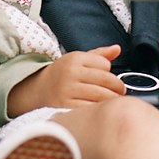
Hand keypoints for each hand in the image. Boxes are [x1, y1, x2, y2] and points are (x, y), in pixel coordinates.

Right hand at [8, 47, 125, 114]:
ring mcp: (67, 90)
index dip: (110, 72)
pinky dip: (99, 110)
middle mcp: (70, 73)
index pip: (105, 64)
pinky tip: (98, 109)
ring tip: (112, 101)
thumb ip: (99, 55)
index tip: (108, 79)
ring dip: (112, 100)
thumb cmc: (64, 75)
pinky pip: (92, 109)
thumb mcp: (78, 60)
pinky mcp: (66, 107)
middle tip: (120, 92)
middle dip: (118, 87)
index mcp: (74, 59)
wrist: (38, 91)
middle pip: (107, 80)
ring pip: (102, 96)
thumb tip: (117, 48)